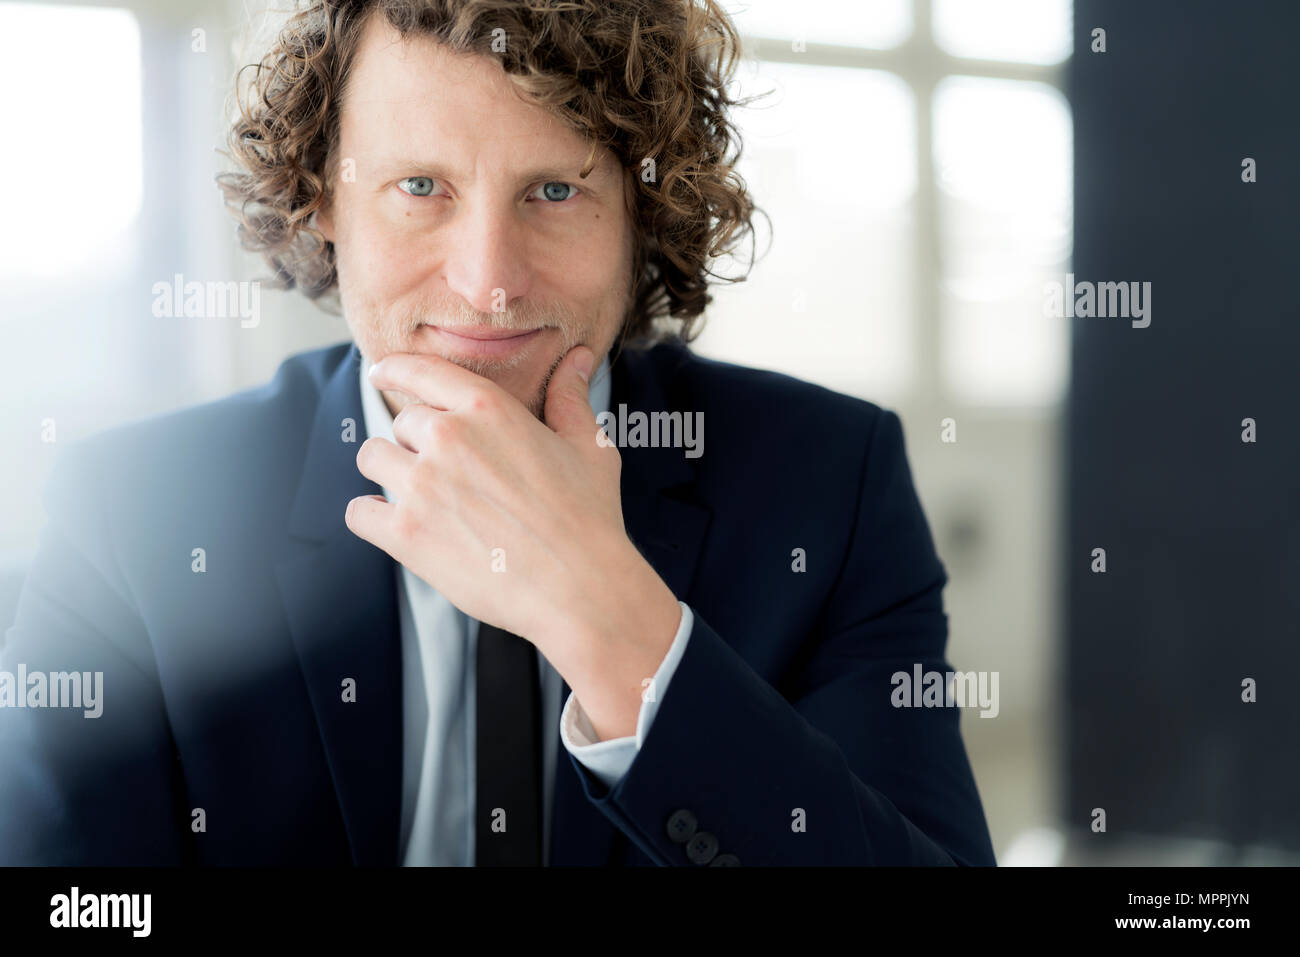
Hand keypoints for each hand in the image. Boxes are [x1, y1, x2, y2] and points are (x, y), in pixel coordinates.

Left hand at [344, 346, 680, 732]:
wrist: (579, 586)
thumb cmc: (588, 516)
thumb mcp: (588, 446)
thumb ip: (570, 397)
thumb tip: (577, 358)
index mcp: (487, 407)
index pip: (420, 371)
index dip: (394, 369)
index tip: (380, 372)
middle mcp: (448, 437)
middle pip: (401, 422)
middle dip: (416, 443)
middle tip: (443, 473)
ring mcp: (422, 485)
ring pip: (372, 458)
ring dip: (389, 472)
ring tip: (416, 495)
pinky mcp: (406, 534)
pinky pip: (359, 511)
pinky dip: (371, 517)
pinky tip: (395, 525)